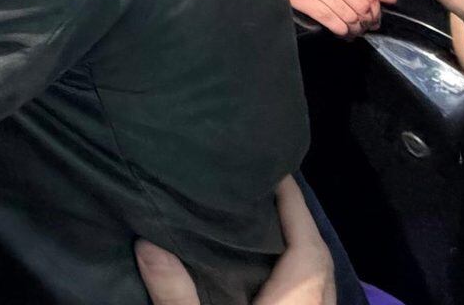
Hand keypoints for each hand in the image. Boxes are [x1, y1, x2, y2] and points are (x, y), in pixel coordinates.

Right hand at [135, 177, 333, 304]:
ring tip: (265, 220)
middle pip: (317, 258)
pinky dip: (295, 272)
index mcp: (296, 302)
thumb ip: (175, 293)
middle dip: (297, 219)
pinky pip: (310, 294)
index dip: (295, 206)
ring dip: (298, 247)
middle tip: (268, 188)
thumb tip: (146, 242)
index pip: (307, 247)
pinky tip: (268, 269)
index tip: (277, 171)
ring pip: (317, 277)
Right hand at [282, 0, 394, 37]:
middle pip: (360, 4)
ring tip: (353, 32)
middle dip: (367, 21)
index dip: (376, 9)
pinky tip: (341, 32)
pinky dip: (340, 29)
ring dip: (354, 29)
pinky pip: (330, 18)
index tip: (374, 19)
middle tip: (364, 28)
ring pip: (347, 14)